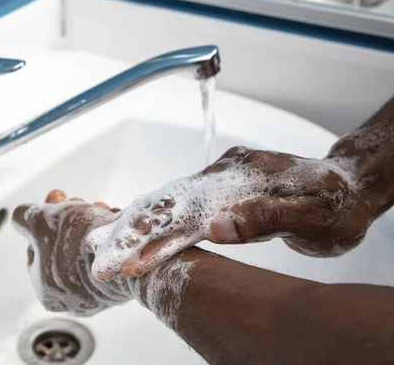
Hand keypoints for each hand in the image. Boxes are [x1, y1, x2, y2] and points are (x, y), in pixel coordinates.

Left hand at [12, 190, 129, 315]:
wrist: (130, 255)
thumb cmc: (80, 242)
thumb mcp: (40, 221)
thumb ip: (23, 217)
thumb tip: (20, 216)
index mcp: (47, 292)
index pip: (36, 250)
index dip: (43, 220)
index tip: (56, 199)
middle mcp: (74, 299)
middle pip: (63, 248)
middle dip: (70, 218)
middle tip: (79, 202)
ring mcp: (101, 294)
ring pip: (88, 248)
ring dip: (91, 221)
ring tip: (100, 207)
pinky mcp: (124, 284)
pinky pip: (110, 255)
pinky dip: (110, 235)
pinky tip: (113, 218)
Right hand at [86, 146, 373, 280]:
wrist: (347, 181)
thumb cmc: (334, 202)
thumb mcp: (311, 216)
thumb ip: (263, 217)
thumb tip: (216, 225)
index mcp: (239, 186)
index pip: (186, 219)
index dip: (153, 243)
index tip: (124, 263)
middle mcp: (222, 178)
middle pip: (166, 206)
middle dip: (127, 232)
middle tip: (95, 253)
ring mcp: (218, 180)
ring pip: (166, 200)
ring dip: (132, 221)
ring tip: (101, 238)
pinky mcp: (218, 186)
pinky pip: (176, 200)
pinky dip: (150, 214)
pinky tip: (133, 222)